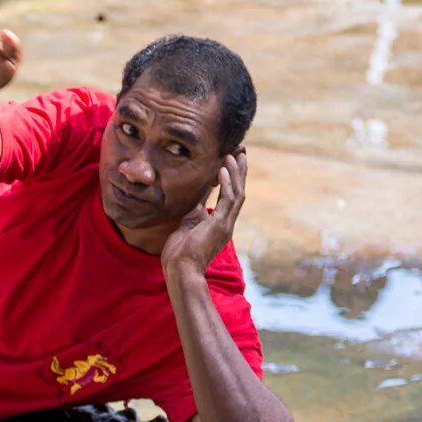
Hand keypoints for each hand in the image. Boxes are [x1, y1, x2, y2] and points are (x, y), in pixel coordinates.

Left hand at [162, 151, 246, 277]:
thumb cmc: (180, 252)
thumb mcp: (188, 222)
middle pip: (237, 192)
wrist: (181, 270)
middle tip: (240, 152)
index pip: (229, 196)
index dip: (231, 178)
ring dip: (235, 173)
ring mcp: (225, 224)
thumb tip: (199, 192)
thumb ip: (196, 207)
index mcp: (219, 223)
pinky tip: (223, 169)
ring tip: (233, 155)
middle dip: (239, 171)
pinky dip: (227, 184)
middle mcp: (226, 223)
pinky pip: (228, 200)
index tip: (230, 161)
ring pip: (237, 193)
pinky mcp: (221, 225)